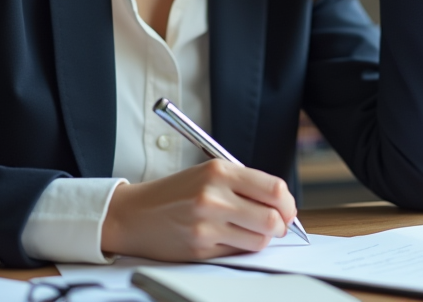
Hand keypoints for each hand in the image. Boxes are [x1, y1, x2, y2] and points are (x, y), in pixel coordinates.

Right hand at [101, 160, 295, 260]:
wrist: (134, 214)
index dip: (287, 202)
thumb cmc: (175, 193)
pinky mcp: (201, 249)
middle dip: (281, 225)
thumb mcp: (208, 173)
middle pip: (271, 218)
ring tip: (249, 230)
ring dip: (261, 238)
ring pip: (259, 240)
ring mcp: (206, 225)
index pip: (273, 189)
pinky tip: (229, 237)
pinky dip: (241, 247)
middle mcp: (213, 196)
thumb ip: (245, 184)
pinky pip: (238, 252)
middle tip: (277, 224)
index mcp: (219, 171)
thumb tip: (282, 204)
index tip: (287, 208)